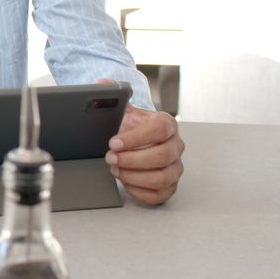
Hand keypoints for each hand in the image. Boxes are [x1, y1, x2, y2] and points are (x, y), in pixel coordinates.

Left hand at [94, 77, 183, 204]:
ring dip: (134, 176)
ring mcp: (175, 166)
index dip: (136, 138)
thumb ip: (111, 93)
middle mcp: (176, 145)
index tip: (113, 142)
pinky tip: (124, 181)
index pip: (159, 130)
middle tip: (110, 158)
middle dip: (132, 160)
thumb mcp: (121, 108)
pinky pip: (160, 195)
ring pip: (163, 178)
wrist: (132, 140)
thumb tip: (103, 85)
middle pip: (162, 156)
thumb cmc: (128, 125)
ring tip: (115, 169)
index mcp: (166, 123)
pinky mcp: (170, 185)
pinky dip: (139, 191)